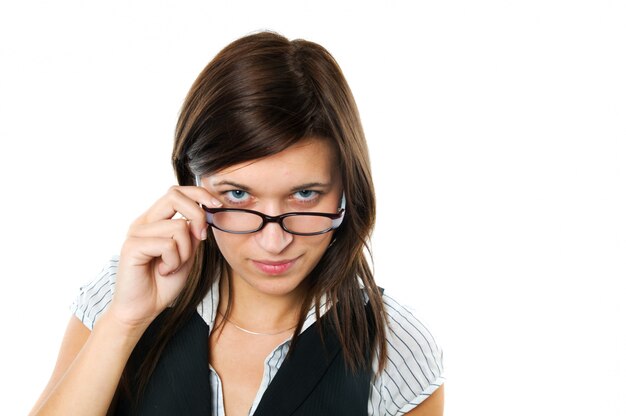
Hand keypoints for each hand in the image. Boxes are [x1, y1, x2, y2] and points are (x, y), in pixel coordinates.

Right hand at [106, 185, 221, 330]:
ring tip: (172, 266)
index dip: (199, 193)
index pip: (176, 191)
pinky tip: (163, 272)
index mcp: (155, 220)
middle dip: (197, 215)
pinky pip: (168, 245)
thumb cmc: (163, 283)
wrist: (143, 309)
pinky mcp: (132, 247)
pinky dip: (174, 262)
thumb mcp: (186, 253)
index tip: (216, 204)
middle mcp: (144, 221)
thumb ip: (192, 233)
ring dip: (185, 251)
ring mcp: (136, 232)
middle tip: (200, 238)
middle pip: (174, 195)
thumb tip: (205, 212)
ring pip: (179, 226)